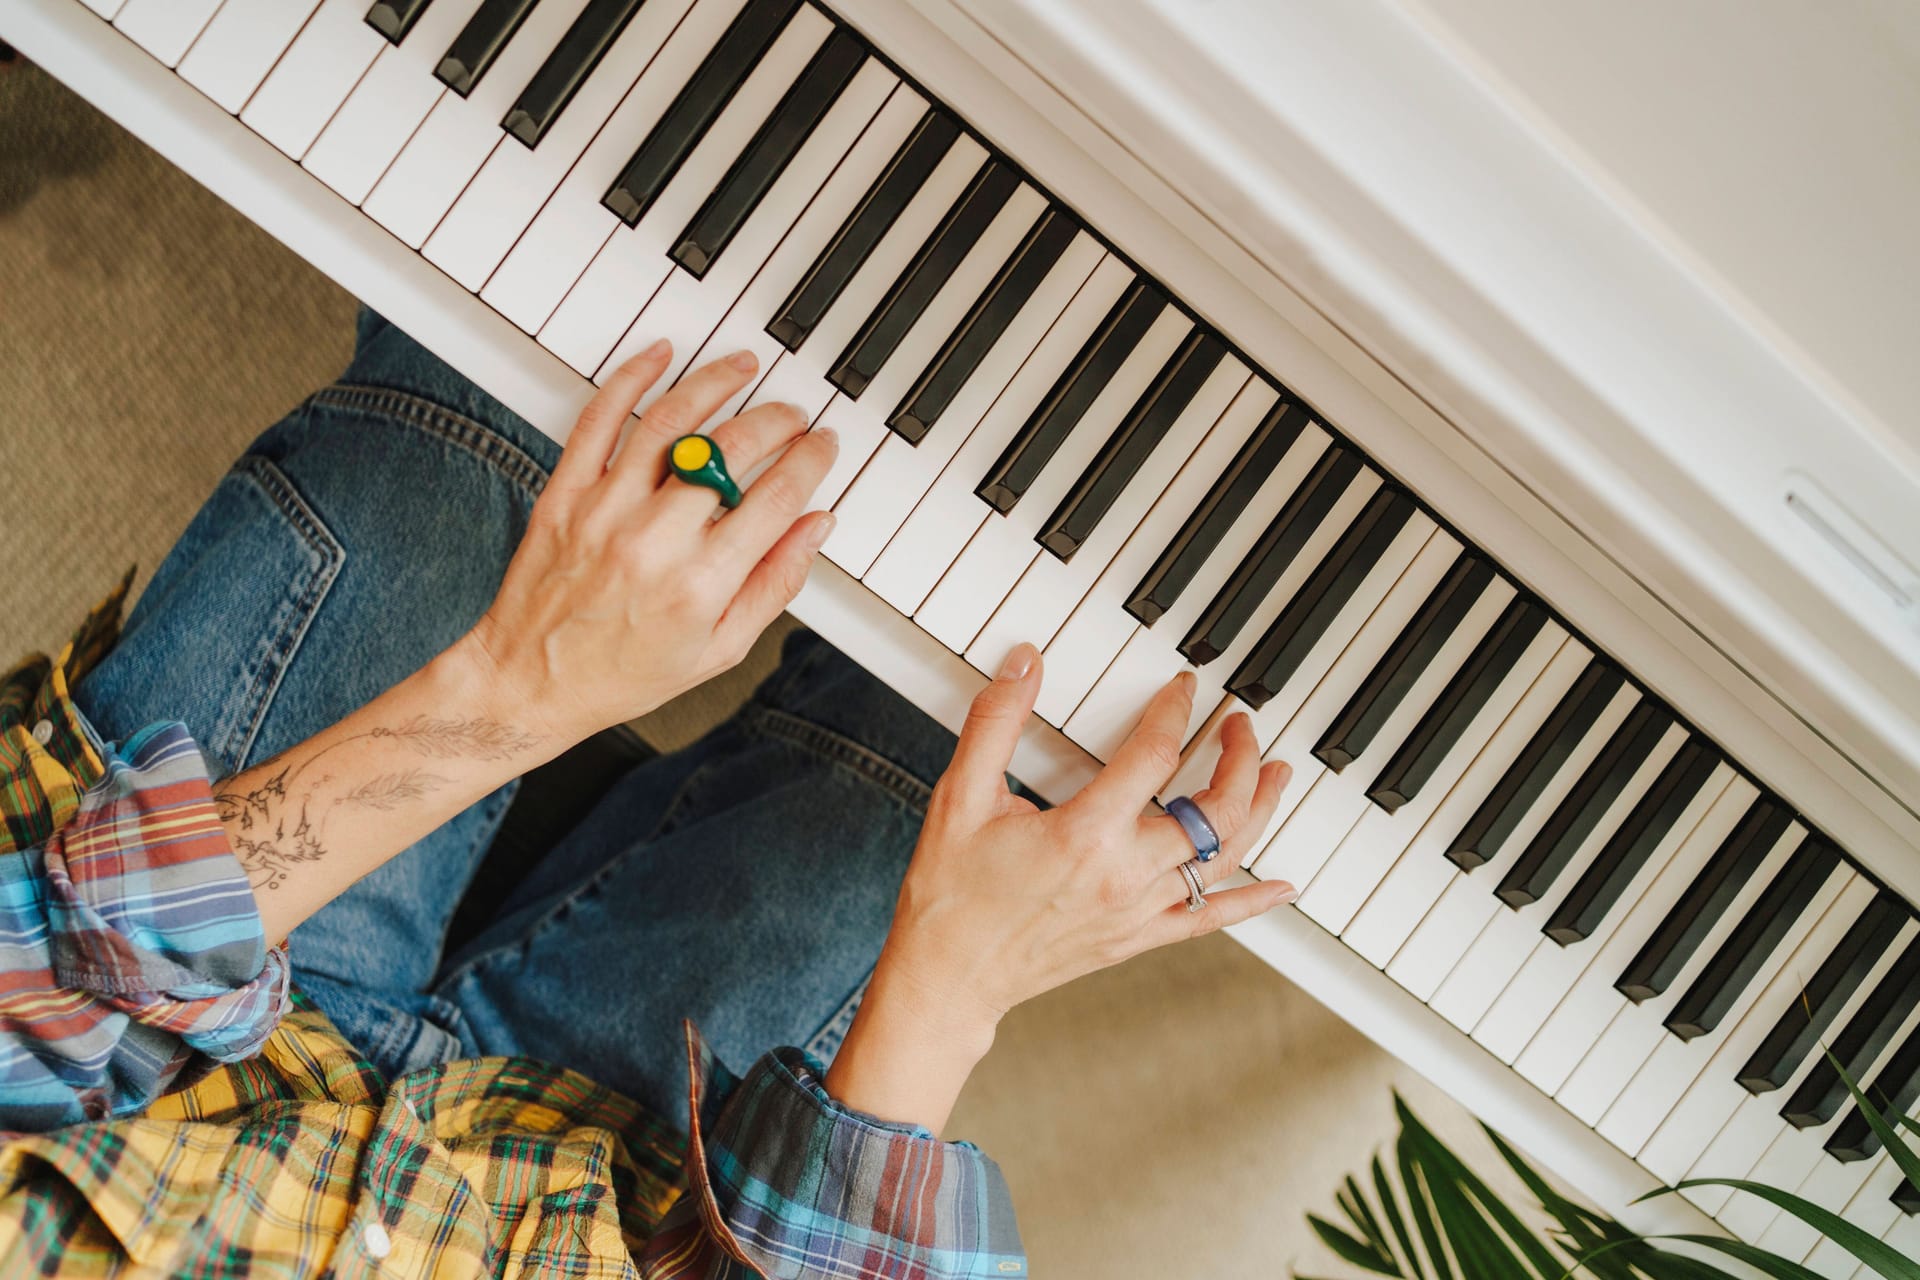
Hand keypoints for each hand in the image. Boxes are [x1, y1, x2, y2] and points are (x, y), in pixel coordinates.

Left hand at [465, 342, 837, 742]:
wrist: (531, 681)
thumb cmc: (624, 673)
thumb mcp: (720, 649)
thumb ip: (774, 584)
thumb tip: (814, 528)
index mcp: (702, 584)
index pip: (777, 499)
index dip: (810, 462)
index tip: (821, 447)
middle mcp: (656, 541)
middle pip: (733, 451)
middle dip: (776, 421)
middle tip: (791, 417)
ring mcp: (606, 511)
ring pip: (671, 422)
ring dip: (714, 383)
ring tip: (741, 369)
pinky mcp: (566, 495)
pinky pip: (599, 420)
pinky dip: (630, 379)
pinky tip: (659, 357)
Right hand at [825, 645, 1294, 1130]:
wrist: (949, 977)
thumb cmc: (951, 894)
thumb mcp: (961, 796)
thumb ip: (996, 723)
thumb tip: (1025, 664)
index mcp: (1085, 834)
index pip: (1155, 755)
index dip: (1176, 712)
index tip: (1184, 689)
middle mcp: (1123, 875)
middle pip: (1213, 810)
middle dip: (1239, 760)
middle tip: (1240, 728)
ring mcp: (1137, 911)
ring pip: (1223, 858)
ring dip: (1259, 811)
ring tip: (1276, 775)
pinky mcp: (1138, 938)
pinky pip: (1209, 919)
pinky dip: (1253, 901)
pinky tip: (1282, 886)